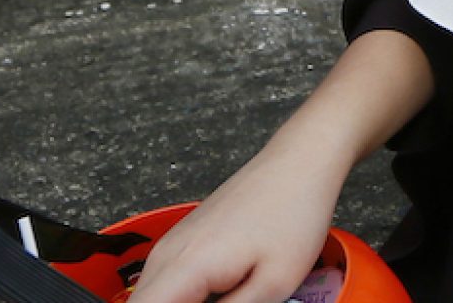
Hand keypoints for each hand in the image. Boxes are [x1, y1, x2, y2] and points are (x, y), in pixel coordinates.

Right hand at [125, 148, 340, 302]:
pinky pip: (168, 281)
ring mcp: (172, 244)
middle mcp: (167, 253)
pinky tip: (220, 294)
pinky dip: (184, 295)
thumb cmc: (293, 213)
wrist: (299, 164)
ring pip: (154, 295)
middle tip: (227, 300)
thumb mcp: (273, 285)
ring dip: (178, 302)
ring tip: (229, 295)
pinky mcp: (184, 240)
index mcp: (184, 267)